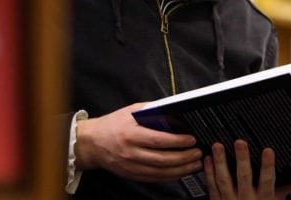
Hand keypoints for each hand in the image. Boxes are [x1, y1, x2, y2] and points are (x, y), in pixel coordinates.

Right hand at [74, 103, 203, 181]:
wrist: (92, 143)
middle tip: (198, 153)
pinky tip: (181, 172)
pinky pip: (154, 179)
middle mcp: (131, 153)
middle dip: (184, 157)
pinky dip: (170, 176)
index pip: (159, 140)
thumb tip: (173, 113)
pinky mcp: (131, 175)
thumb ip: (152, 111)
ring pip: (161, 172)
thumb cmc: (113, 124)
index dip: (177, 142)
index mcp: (131, 134)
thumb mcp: (131, 111)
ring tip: (195, 164)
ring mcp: (131, 166)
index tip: (191, 140)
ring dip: (181, 169)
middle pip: (163, 159)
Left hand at [204, 141, 290, 199]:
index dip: (267, 166)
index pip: (267, 182)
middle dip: (242, 160)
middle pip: (244, 179)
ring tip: (218, 146)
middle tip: (240, 142)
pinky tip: (208, 159)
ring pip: (224, 181)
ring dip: (220, 162)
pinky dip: (209, 172)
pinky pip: (212, 187)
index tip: (268, 150)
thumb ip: (287, 188)